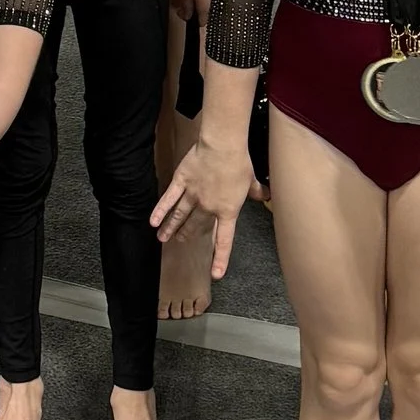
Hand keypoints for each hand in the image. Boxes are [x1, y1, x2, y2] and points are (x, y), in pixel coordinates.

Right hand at [152, 132, 254, 270]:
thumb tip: (266, 195)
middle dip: (188, 234)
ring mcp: (192, 195)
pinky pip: (169, 199)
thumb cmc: (239, 162)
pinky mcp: (181, 182)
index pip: (224, 240)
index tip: (216, 274)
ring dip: (171, 228)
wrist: (223, 146)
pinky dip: (160, 211)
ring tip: (163, 238)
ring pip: (180, 216)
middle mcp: (208, 207)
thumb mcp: (251, 180)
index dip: (220, 258)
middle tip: (181, 240)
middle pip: (196, 226)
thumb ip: (256, 192)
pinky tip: (153, 222)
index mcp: (227, 210)